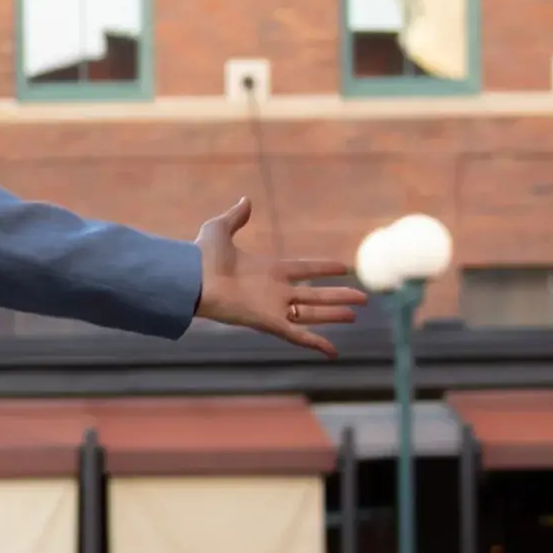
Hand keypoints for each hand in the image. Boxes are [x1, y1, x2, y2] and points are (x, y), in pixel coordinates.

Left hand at [191, 195, 363, 358]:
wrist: (191, 278)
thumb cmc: (201, 255)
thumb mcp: (220, 229)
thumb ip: (236, 216)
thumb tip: (246, 200)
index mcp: (268, 269)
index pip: (304, 269)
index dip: (323, 268)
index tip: (343, 267)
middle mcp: (274, 290)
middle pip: (313, 296)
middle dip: (337, 297)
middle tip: (361, 298)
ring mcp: (273, 307)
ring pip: (311, 314)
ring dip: (334, 315)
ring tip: (355, 315)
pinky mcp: (268, 323)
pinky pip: (297, 335)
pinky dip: (316, 344)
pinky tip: (334, 352)